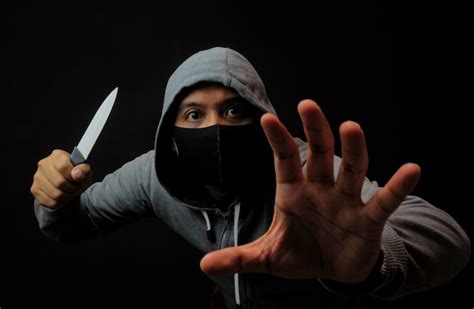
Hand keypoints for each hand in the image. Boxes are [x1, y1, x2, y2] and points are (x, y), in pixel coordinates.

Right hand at [31, 149, 91, 207]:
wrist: (67, 183)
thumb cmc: (76, 174)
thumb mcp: (85, 171)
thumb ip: (84, 170)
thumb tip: (76, 174)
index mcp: (57, 155)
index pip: (63, 166)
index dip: (73, 176)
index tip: (78, 178)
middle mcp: (44, 164)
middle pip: (59, 182)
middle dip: (72, 188)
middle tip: (77, 188)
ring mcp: (38, 177)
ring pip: (55, 194)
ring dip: (67, 196)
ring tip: (71, 192)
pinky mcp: (35, 189)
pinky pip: (49, 202)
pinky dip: (60, 203)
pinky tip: (63, 197)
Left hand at [200, 100, 420, 282]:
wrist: (332, 271)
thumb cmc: (300, 253)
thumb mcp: (268, 257)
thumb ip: (240, 257)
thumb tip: (204, 265)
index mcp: (293, 192)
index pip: (284, 161)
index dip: (277, 141)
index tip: (267, 118)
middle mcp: (320, 189)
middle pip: (319, 154)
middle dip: (315, 131)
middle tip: (308, 106)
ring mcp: (346, 202)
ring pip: (351, 169)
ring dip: (353, 149)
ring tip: (351, 126)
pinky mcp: (369, 220)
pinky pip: (383, 201)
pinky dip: (396, 187)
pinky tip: (411, 170)